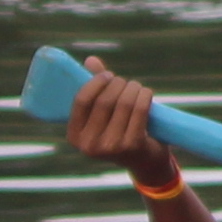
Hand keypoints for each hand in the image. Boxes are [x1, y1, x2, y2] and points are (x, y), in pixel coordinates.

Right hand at [60, 56, 171, 172]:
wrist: (144, 161)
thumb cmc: (119, 132)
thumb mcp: (103, 115)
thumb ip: (95, 88)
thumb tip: (91, 60)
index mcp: (75, 137)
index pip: (81, 101)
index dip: (95, 82)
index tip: (107, 75)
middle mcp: (90, 145)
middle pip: (105, 100)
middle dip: (118, 84)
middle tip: (126, 82)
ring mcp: (111, 147)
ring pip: (124, 103)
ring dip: (133, 88)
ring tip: (136, 87)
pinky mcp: (132, 145)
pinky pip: (139, 110)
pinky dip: (144, 96)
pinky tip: (146, 93)